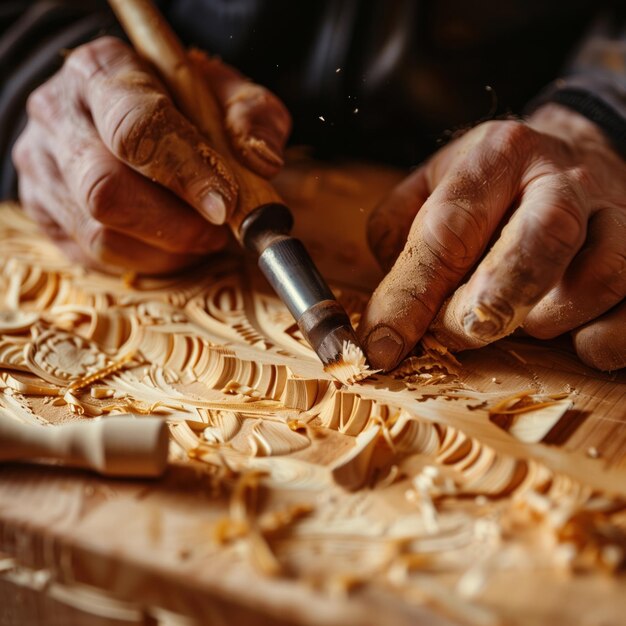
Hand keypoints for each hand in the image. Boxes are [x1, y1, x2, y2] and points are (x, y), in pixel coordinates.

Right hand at [13, 36, 290, 273]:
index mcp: (104, 70)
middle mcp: (59, 114)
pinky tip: (171, 243)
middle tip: (217, 232)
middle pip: (106, 189)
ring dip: (166, 249)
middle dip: (176, 225)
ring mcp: (44, 166)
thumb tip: (261, 163)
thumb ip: (252, 117)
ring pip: (99, 232)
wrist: (129, 114)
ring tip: (200, 235)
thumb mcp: (227, 93)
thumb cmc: (184, 104)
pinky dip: (146, 260)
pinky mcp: (42, 209)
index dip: (185, 172)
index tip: (225, 205)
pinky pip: (94, 256)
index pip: (135, 126)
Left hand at [359, 104, 625, 371]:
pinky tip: (577, 337)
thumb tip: (387, 315)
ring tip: (523, 319)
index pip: (448, 229)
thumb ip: (397, 235)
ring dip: (550, 319)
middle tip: (466, 331)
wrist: (576, 158)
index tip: (381, 348)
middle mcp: (563, 178)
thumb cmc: (490, 187)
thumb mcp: (432, 189)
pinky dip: (604, 338)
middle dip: (496, 299)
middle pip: (541, 238)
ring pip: (600, 277)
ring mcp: (616, 214)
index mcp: (498, 155)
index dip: (410, 296)